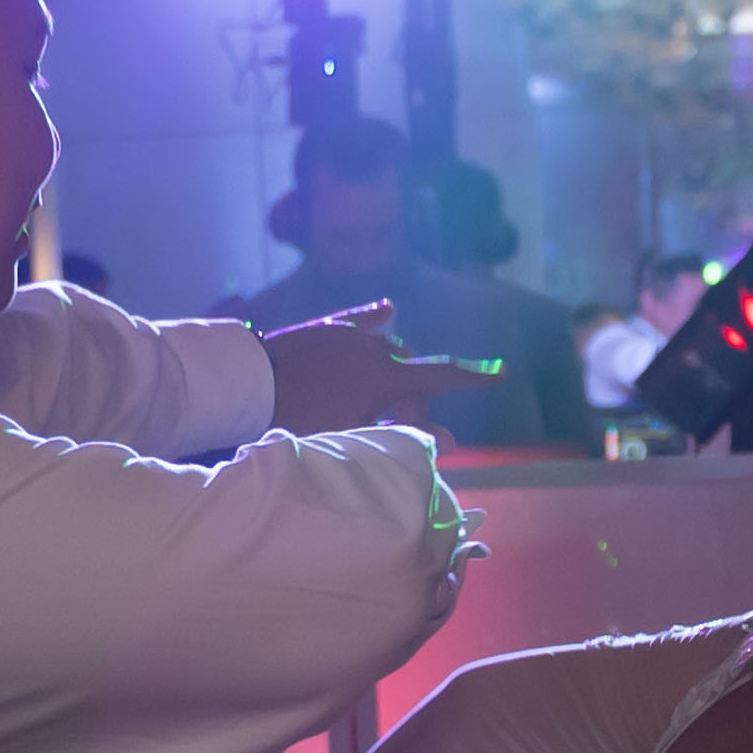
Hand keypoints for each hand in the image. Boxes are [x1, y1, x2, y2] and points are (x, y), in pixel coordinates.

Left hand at [265, 302, 508, 433]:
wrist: (251, 384)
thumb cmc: (301, 419)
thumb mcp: (354, 435)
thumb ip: (404, 436)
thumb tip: (452, 441)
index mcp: (386, 377)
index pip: (442, 377)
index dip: (474, 378)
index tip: (501, 376)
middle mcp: (376, 348)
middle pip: (410, 375)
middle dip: (413, 402)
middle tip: (400, 430)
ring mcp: (351, 334)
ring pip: (387, 351)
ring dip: (392, 373)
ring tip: (380, 398)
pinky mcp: (327, 327)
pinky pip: (362, 320)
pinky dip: (377, 320)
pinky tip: (388, 311)